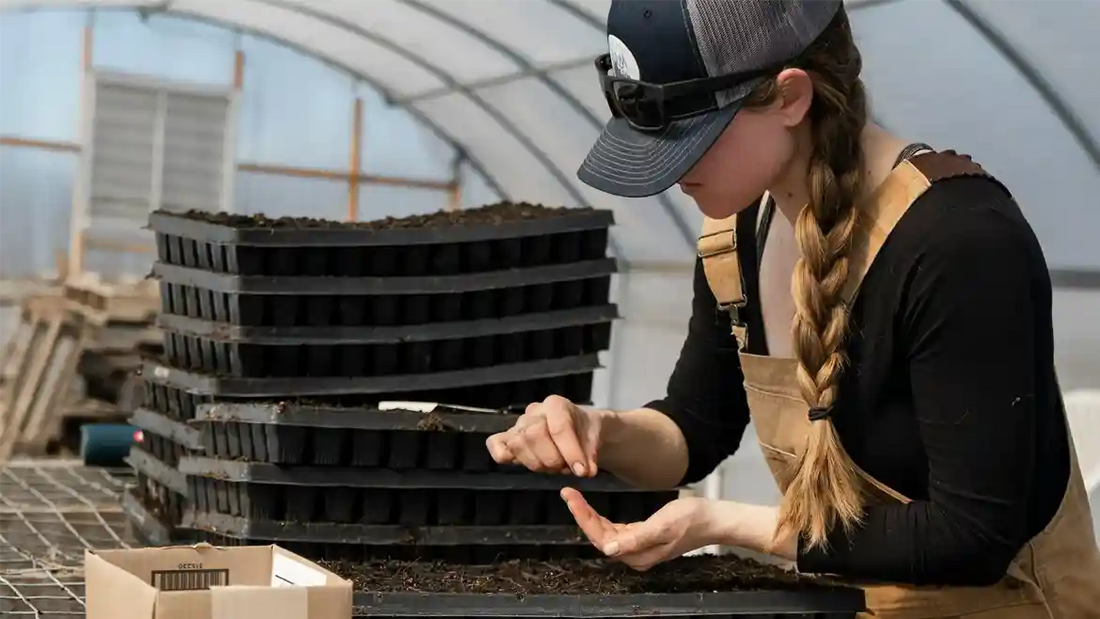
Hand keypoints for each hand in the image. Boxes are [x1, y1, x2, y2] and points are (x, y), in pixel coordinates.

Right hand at [485, 395, 602, 476]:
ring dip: (537, 463)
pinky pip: (496, 444)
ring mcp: (519, 424)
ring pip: (517, 443)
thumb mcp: (596, 438)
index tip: (582, 471)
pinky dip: (504, 456)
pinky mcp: (507, 438)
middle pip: (535, 435)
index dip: (570, 452)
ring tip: (553, 467)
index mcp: (556, 405)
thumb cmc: (585, 432)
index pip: (559, 427)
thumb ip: (591, 454)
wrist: (579, 431)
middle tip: (565, 468)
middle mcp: (534, 411)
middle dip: (553, 459)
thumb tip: (585, 471)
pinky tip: (523, 463)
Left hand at [560, 487, 722, 570]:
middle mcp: (635, 555)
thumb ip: (636, 538)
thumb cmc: (690, 520)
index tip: (571, 498)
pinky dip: (602, 519)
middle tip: (568, 492)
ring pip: (605, 533)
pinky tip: (593, 509)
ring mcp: (638, 547)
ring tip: (575, 497)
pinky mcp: (643, 538)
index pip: (601, 538)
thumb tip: (608, 549)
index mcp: (637, 555)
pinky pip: (615, 531)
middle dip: (582, 515)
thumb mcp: (663, 526)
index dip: (583, 518)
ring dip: (589, 516)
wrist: (712, 519)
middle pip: (599, 536)